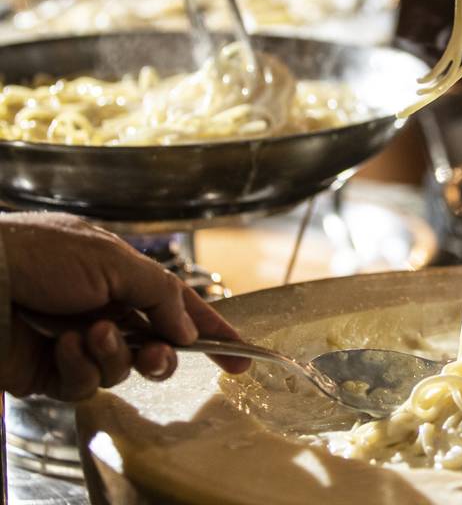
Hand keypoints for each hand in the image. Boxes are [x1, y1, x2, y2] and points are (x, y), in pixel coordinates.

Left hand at [0, 213, 249, 401]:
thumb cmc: (42, 253)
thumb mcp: (115, 260)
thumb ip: (162, 295)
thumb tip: (189, 332)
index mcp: (124, 278)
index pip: (180, 308)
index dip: (214, 332)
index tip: (242, 358)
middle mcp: (107, 312)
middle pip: (159, 349)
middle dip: (164, 356)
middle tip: (156, 353)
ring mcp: (81, 345)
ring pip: (125, 370)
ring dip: (116, 355)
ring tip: (92, 335)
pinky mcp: (52, 374)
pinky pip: (85, 385)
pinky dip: (80, 367)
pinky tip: (63, 344)